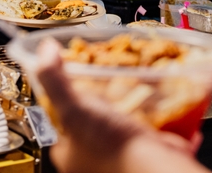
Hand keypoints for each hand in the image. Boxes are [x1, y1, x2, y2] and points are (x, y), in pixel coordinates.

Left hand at [34, 39, 205, 172]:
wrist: (154, 169)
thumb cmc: (111, 149)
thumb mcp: (74, 108)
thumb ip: (55, 80)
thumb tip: (44, 51)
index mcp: (70, 153)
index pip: (60, 121)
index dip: (66, 100)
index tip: (75, 79)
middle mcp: (96, 160)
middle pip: (97, 123)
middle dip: (106, 102)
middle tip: (110, 80)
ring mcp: (125, 158)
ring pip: (129, 128)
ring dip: (137, 109)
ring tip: (139, 87)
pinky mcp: (153, 155)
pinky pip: (160, 134)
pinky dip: (166, 120)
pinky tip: (167, 104)